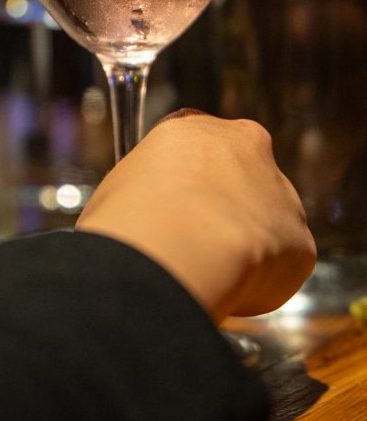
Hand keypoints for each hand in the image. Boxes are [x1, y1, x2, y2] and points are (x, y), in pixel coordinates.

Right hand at [76, 110, 315, 321]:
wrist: (175, 247)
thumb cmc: (132, 216)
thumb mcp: (120, 188)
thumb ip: (148, 192)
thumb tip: (146, 220)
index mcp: (194, 128)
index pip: (195, 147)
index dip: (185, 181)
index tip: (174, 209)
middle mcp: (245, 147)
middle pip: (241, 175)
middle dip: (225, 206)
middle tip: (196, 243)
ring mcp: (280, 192)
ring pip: (265, 222)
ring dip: (246, 246)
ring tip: (210, 275)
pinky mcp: (300, 240)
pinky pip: (281, 265)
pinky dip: (261, 283)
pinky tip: (231, 292)